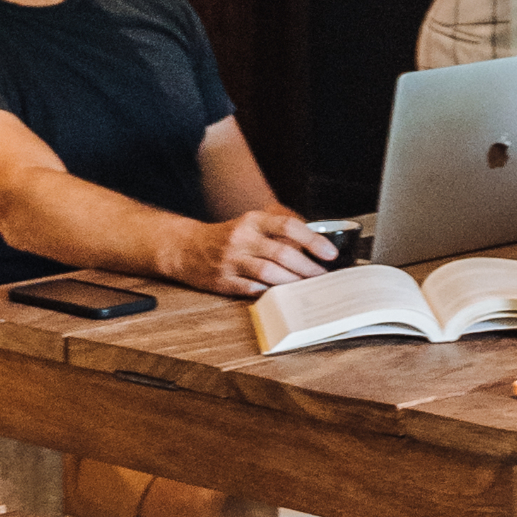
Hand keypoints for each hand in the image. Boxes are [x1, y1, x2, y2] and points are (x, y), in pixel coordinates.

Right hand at [181, 207, 332, 296]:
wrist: (186, 248)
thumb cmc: (227, 237)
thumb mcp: (252, 224)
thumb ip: (279, 231)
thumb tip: (314, 244)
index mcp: (253, 221)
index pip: (288, 226)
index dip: (312, 240)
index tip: (330, 253)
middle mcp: (242, 238)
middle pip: (282, 253)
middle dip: (307, 268)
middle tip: (323, 277)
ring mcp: (231, 260)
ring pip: (268, 272)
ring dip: (292, 282)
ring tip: (306, 288)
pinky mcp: (222, 280)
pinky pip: (250, 289)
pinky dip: (268, 292)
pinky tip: (281, 295)